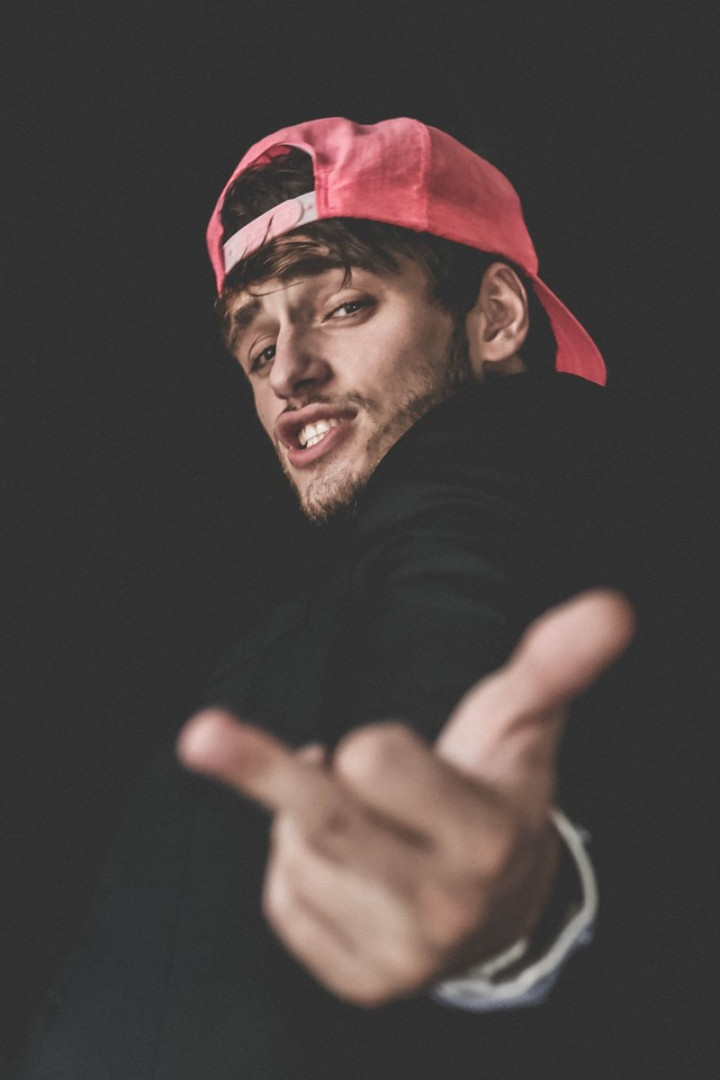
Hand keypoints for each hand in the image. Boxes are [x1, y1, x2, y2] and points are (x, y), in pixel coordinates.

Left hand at [177, 589, 633, 1005]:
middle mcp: (444, 905)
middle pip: (324, 821)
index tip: (374, 747)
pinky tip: (343, 861)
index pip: (381, 767)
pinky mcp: (361, 983)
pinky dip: (295, 867)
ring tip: (360, 811)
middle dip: (260, 766)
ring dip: (307, 816)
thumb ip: (554, 664)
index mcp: (484, 835)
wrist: (503, 906)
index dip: (372, 745)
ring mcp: (400, 954)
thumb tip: (609, 606)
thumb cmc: (498, 791)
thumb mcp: (522, 724)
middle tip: (201, 734)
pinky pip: (285, 902)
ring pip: (297, 854)